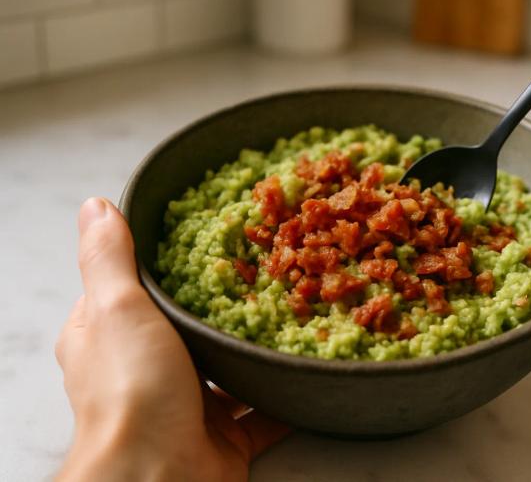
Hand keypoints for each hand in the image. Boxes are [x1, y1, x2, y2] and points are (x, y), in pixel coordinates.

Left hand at [55, 198, 288, 480]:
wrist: (158, 477)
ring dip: (256, 344)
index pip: (133, 289)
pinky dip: (284, 389)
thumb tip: (94, 205)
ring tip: (294, 304)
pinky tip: (306, 360)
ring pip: (228, 365)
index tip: (207, 234)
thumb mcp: (115, 309)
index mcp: (110, 340)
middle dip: (223, 300)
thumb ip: (108, 257)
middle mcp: (147, 372)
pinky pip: (263, 407)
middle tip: (264, 263)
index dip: (164, 262)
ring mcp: (188, 404)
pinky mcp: (225, 435)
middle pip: (188, 326)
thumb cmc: (131, 391)